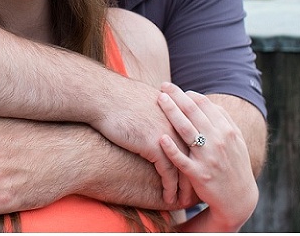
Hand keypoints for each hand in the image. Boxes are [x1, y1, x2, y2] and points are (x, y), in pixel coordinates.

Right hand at [86, 77, 193, 205]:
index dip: (195, 156)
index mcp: (176, 111)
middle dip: (195, 174)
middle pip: (194, 155)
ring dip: (185, 188)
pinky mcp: (156, 146)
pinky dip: (170, 189)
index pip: (193, 137)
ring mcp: (168, 135)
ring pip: (184, 167)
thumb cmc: (116, 98)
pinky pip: (169, 174)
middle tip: (196, 192)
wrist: (103, 96)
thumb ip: (154, 108)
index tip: (195, 171)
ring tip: (185, 202)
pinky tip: (169, 199)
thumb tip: (152, 112)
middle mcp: (177, 123)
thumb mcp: (143, 100)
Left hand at [157, 82, 257, 231]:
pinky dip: (172, 149)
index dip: (188, 94)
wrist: (239, 199)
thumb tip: (202, 99)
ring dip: (172, 112)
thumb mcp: (235, 140)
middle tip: (163, 86)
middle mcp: (219, 141)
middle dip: (177, 97)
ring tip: (159, 99)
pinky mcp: (199, 175)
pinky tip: (161, 138)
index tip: (174, 88)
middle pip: (194, 113)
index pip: (205, 105)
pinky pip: (182, 160)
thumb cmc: (233, 165)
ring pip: (187, 130)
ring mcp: (208, 158)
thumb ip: (222, 119)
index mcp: (227, 130)